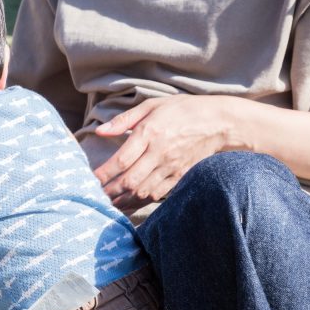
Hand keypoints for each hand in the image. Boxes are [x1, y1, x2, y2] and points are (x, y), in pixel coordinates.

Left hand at [93, 95, 231, 212]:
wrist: (220, 122)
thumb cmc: (181, 110)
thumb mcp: (151, 106)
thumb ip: (123, 120)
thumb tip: (100, 131)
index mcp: (150, 133)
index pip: (122, 160)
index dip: (104, 173)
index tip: (90, 179)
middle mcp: (160, 153)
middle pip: (130, 181)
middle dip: (110, 191)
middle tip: (94, 195)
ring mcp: (172, 167)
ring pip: (143, 191)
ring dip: (123, 200)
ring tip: (107, 203)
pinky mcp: (180, 176)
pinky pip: (157, 194)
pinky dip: (140, 201)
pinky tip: (128, 203)